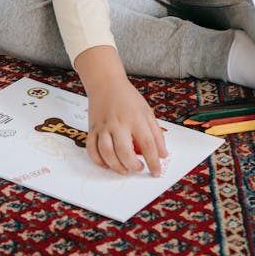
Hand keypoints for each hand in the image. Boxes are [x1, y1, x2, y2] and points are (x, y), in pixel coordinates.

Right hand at [75, 46, 167, 176]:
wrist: (105, 83)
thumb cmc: (128, 97)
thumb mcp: (147, 112)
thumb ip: (156, 134)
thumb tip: (162, 155)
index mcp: (135, 118)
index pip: (147, 145)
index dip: (153, 162)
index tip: (156, 172)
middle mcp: (118, 123)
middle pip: (125, 152)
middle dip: (133, 166)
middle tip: (139, 168)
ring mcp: (103, 126)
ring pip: (107, 153)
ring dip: (116, 166)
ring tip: (125, 169)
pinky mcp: (92, 129)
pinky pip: (92, 149)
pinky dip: (99, 161)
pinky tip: (107, 164)